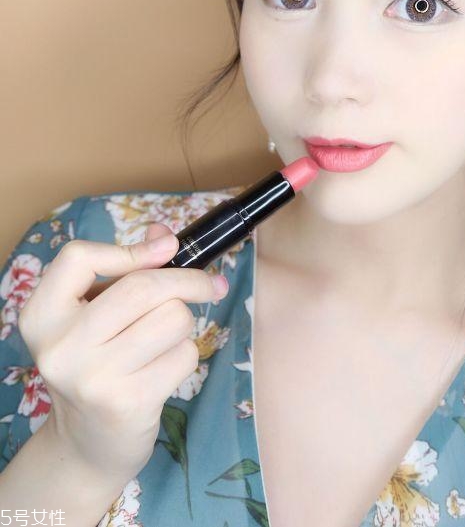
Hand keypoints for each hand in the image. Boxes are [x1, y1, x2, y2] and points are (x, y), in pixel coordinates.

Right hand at [17, 221, 228, 487]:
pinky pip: (185, 354)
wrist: (88, 443)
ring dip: (183, 324)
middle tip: (210, 283)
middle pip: (142, 287)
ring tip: (164, 340)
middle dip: (189, 279)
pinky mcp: (128, 402)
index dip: (130, 249)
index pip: (78, 257)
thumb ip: (125, 269)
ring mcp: (93, 377)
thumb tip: (165, 235)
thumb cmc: (98, 363)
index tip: (165, 249)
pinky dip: (186, 355)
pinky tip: (163, 369)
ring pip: (173, 318)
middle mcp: (60, 346)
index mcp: (42, 315)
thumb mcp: (94, 314)